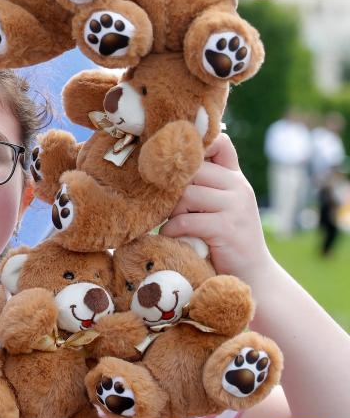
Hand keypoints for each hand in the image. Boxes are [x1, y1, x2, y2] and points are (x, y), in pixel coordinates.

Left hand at [160, 134, 274, 285]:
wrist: (254, 274)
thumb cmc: (225, 239)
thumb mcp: (220, 205)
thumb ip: (204, 186)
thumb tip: (163, 168)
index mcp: (235, 177)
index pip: (219, 143)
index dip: (197, 144)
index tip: (176, 161)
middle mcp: (239, 186)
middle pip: (193, 170)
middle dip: (173, 188)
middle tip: (166, 206)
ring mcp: (236, 206)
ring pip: (187, 195)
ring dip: (172, 211)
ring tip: (173, 223)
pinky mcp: (228, 228)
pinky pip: (187, 220)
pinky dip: (173, 229)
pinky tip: (172, 236)